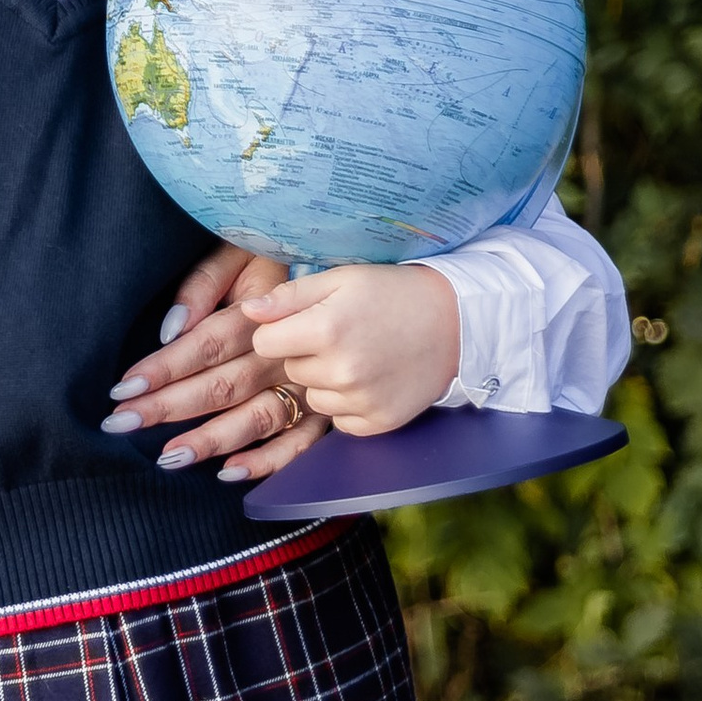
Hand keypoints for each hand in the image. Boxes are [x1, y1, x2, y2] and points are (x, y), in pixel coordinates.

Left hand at [103, 240, 326, 484]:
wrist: (374, 295)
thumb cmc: (291, 266)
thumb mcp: (246, 254)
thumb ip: (208, 282)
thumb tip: (174, 326)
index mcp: (263, 314)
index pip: (206, 345)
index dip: (163, 367)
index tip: (123, 388)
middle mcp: (285, 356)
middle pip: (222, 386)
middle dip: (168, 407)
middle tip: (120, 424)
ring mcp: (310, 388)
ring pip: (255, 419)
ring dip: (210, 440)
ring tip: (167, 456)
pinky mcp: (331, 412)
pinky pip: (299, 445)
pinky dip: (267, 462)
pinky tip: (228, 472)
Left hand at [243, 265, 461, 434]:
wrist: (453, 322)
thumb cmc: (391, 293)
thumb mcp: (340, 278)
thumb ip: (289, 296)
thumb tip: (247, 310)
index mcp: (326, 329)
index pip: (264, 343)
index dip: (278, 330)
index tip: (300, 321)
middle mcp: (342, 371)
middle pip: (288, 370)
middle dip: (303, 353)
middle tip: (337, 334)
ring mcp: (362, 401)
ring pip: (311, 397)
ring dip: (323, 380)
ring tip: (355, 355)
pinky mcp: (379, 423)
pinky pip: (338, 421)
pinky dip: (347, 403)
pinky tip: (368, 378)